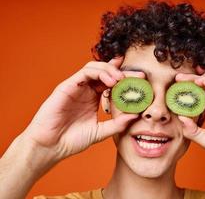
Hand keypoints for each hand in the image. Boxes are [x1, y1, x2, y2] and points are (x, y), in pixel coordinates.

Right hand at [23, 57, 139, 162]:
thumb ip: (117, 124)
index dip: (126, 78)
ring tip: (122, 79)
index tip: (141, 79)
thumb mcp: (100, 132)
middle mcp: (86, 89)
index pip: (112, 82)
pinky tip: (110, 81)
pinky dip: (99, 73)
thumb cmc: (72, 140)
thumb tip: (136, 115)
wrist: (51, 146)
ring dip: (111, 70)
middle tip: (139, 75)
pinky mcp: (67, 86)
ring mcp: (77, 86)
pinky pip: (85, 73)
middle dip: (123, 71)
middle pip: (106, 72)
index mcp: (94, 98)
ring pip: (96, 67)